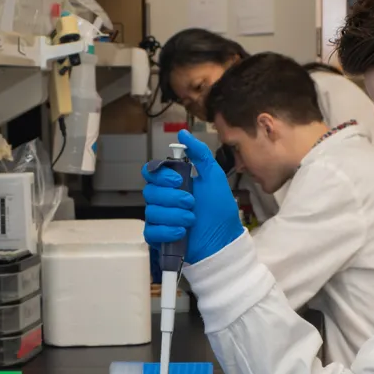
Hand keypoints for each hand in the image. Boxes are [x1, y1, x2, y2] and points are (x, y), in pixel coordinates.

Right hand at [142, 129, 244, 263]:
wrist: (223, 240)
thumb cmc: (220, 210)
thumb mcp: (213, 176)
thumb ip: (199, 154)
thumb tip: (183, 133)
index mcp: (173, 183)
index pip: (151, 172)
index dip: (161, 175)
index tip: (178, 179)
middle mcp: (164, 199)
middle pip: (149, 192)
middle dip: (172, 197)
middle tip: (191, 202)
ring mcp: (160, 218)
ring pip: (151, 211)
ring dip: (174, 215)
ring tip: (191, 220)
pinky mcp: (158, 237)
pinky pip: (151, 231)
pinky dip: (167, 231)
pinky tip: (182, 232)